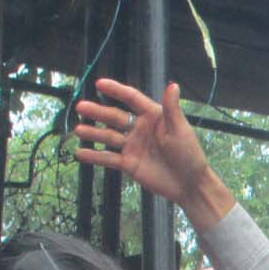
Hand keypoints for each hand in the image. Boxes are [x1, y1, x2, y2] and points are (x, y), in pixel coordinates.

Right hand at [72, 79, 232, 225]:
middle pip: (115, 117)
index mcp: (153, 117)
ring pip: (109, 136)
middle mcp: (139, 129)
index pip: (131, 99)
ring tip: (78, 129)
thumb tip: (173, 85)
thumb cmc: (189, 155)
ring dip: (93, 132)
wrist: (190, 185)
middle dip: (98, 111)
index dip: (116, 90)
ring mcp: (133, 146)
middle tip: (81, 107)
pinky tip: (80, 153)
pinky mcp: (129, 164)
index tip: (100, 84)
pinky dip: (94, 156)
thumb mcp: (180, 130)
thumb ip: (172, 108)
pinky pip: (108, 158)